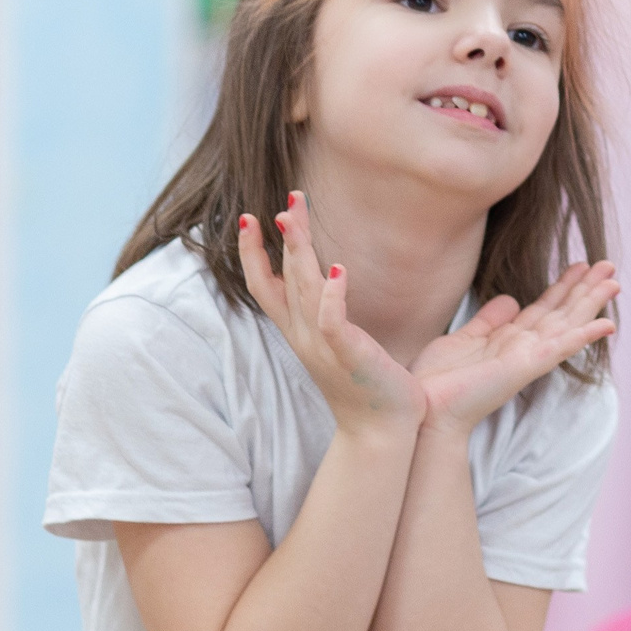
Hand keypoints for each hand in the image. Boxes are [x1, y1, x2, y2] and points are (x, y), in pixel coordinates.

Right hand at [238, 194, 423, 436]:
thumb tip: (324, 276)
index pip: (264, 285)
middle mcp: (303, 336)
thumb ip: (323, 310)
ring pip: (301, 290)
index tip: (248, 217)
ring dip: (298, 251)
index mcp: (298, 332)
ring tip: (293, 215)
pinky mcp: (349, 356)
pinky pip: (333, 322)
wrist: (381, 433)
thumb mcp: (335, 342)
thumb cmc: (365, 385)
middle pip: (280, 277)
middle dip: (279, 236)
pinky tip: (338, 269)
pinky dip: (332, 296)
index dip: (251, 252)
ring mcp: (323, 346)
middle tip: (289, 197)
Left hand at [411, 261, 618, 433]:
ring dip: (591, 304)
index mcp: (510, 340)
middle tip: (609, 266)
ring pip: (567, 325)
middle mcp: (524, 348)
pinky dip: (585, 335)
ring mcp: (528, 358)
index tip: (581, 266)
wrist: (425, 408)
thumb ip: (489, 320)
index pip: (544, 308)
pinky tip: (607, 324)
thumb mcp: (464, 338)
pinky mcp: (526, 367)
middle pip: (562, 312)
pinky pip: (561, 347)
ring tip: (614, 282)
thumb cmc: (438, 380)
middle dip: (585, 289)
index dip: (564, 286)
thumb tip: (511, 300)